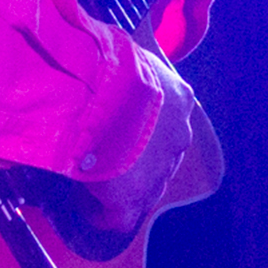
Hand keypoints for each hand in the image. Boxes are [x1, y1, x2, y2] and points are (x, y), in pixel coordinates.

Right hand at [75, 46, 194, 234]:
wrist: (99, 90)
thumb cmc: (107, 60)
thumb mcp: (125, 51)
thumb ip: (124, 63)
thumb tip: (103, 53)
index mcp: (180, 98)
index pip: (167, 121)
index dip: (144, 129)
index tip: (124, 130)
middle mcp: (178, 136)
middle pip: (162, 156)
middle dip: (140, 159)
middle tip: (111, 158)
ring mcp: (158, 170)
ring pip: (146, 188)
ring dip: (125, 186)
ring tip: (98, 183)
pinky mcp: (131, 198)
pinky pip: (118, 216)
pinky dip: (102, 213)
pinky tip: (87, 207)